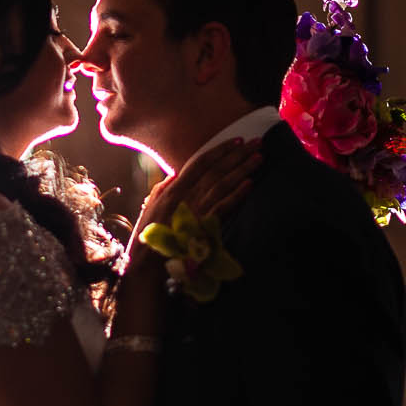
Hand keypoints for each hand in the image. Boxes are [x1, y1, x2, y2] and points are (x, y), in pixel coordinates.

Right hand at [132, 137, 260, 248]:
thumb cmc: (149, 237)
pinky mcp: (203, 227)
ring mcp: (195, 211)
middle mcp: (185, 196)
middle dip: (237, 155)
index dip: (219, 150)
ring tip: (259, 158)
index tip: (237, 140)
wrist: (146, 265)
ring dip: (242, 170)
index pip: (199, 162)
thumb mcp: (152, 207)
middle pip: (216, 170)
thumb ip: (163, 189)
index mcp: (173, 189)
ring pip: (222, 184)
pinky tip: (250, 184)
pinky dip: (236, 194)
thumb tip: (175, 174)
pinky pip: (223, 207)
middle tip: (257, 142)